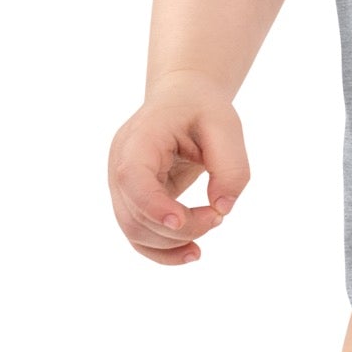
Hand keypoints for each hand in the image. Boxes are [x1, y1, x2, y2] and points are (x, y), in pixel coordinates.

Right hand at [107, 75, 251, 265]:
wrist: (181, 99)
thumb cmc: (202, 108)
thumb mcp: (226, 126)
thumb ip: (230, 166)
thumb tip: (223, 208)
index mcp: (139, 138)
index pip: (133, 178)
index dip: (153, 205)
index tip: (180, 221)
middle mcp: (120, 164)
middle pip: (135, 214)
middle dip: (180, 227)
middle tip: (219, 215)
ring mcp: (121, 186)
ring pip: (135, 231)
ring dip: (173, 242)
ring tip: (212, 223)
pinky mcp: (132, 200)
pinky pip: (139, 234)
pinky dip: (163, 250)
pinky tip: (190, 252)